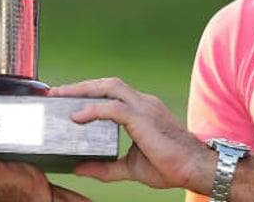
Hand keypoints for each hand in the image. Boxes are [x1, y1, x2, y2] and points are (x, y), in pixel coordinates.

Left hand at [53, 78, 213, 193]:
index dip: (89, 92)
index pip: (112, 93)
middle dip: (81, 85)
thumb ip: (105, 168)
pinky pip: (113, 108)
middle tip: (56, 92)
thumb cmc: (172, 166)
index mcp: (142, 110)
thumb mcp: (131, 168)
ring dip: (83, 90)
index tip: (67, 97)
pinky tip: (77, 116)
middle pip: (108, 84)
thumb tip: (80, 169)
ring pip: (110, 88)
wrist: (197, 168)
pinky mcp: (143, 119)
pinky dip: (93, 109)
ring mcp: (145, 108)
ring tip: (61, 96)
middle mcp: (144, 103)